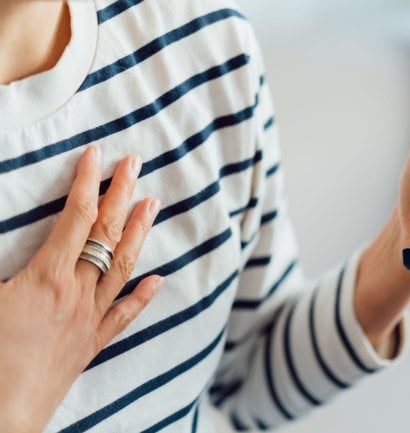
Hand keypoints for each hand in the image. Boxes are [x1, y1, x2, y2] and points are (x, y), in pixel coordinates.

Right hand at [0, 146, 162, 432]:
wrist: (2, 417)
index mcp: (48, 277)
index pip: (76, 217)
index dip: (87, 182)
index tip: (97, 154)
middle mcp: (78, 293)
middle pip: (106, 234)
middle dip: (121, 194)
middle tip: (136, 163)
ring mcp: (89, 318)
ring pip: (122, 267)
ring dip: (139, 233)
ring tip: (153, 204)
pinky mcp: (91, 344)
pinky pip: (123, 315)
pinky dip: (142, 295)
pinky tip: (159, 279)